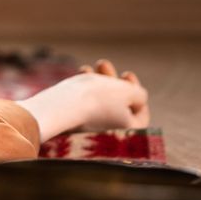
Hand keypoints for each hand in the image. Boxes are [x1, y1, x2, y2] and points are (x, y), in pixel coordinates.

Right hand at [16, 58, 149, 141]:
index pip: (140, 114)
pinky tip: (79, 74)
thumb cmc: (98, 98)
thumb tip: (136, 98)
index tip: (126, 74)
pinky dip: (85, 89)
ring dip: (97, 81)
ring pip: (99, 102)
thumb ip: (139, 94)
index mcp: (128, 133)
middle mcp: (110, 135)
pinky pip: (84, 105)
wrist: (60, 106)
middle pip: (119, 106)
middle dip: (113, 82)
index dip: (137, 92)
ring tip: (88, 67)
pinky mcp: (74, 124)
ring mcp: (91, 130)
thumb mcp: (129, 91)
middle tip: (104, 64)